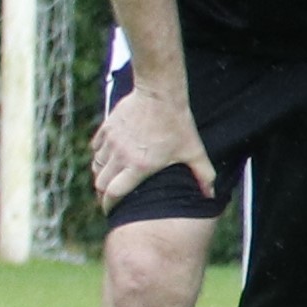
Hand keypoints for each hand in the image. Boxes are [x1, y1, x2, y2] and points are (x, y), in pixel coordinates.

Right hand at [95, 80, 212, 204]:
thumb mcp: (194, 150)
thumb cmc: (178, 123)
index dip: (109, 205)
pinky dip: (99, 158)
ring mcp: (111, 142)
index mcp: (139, 166)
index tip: (111, 212)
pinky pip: (95, 150)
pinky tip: (108, 160)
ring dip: (100, 177)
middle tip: (109, 199)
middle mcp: (120, 156)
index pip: (114, 193)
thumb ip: (203, 175)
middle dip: (102, 195)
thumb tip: (211, 195)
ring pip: (96, 167)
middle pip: (101, 184)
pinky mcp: (106, 129)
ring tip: (109, 181)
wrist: (160, 93)